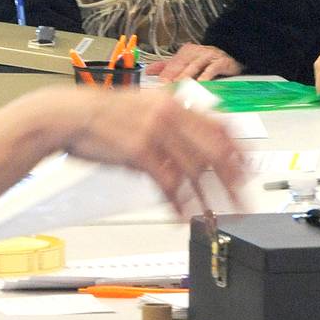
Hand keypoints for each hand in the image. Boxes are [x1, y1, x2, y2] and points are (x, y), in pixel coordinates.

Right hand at [55, 88, 246, 215]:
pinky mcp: (140, 151)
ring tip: (215, 216)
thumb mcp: (143, 109)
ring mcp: (156, 132)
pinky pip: (168, 182)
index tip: (249, 168)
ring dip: (207, 198)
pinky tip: (182, 214)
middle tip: (242, 201)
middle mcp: (170, 115)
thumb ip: (170, 126)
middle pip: (213, 150)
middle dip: (232, 180)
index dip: (238, 150)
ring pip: (194, 170)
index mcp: (173, 103)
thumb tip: (192, 148)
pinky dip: (177, 202)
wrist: (70, 115)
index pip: (219, 126)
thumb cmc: (103, 116)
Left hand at [145, 44, 242, 81]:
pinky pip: (212, 69)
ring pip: (195, 67)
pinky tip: (201, 84)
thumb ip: (167, 67)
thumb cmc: (205, 62)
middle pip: (181, 65)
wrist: (231, 54)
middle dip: (173, 77)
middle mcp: (195, 52)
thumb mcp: (186, 62)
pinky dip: (206, 77)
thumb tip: (147, 71)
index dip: (165, 75)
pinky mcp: (221, 62)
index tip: (159, 87)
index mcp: (184, 52)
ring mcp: (208, 56)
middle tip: (166, 89)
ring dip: (187, 77)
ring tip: (180, 87)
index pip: (171, 64)